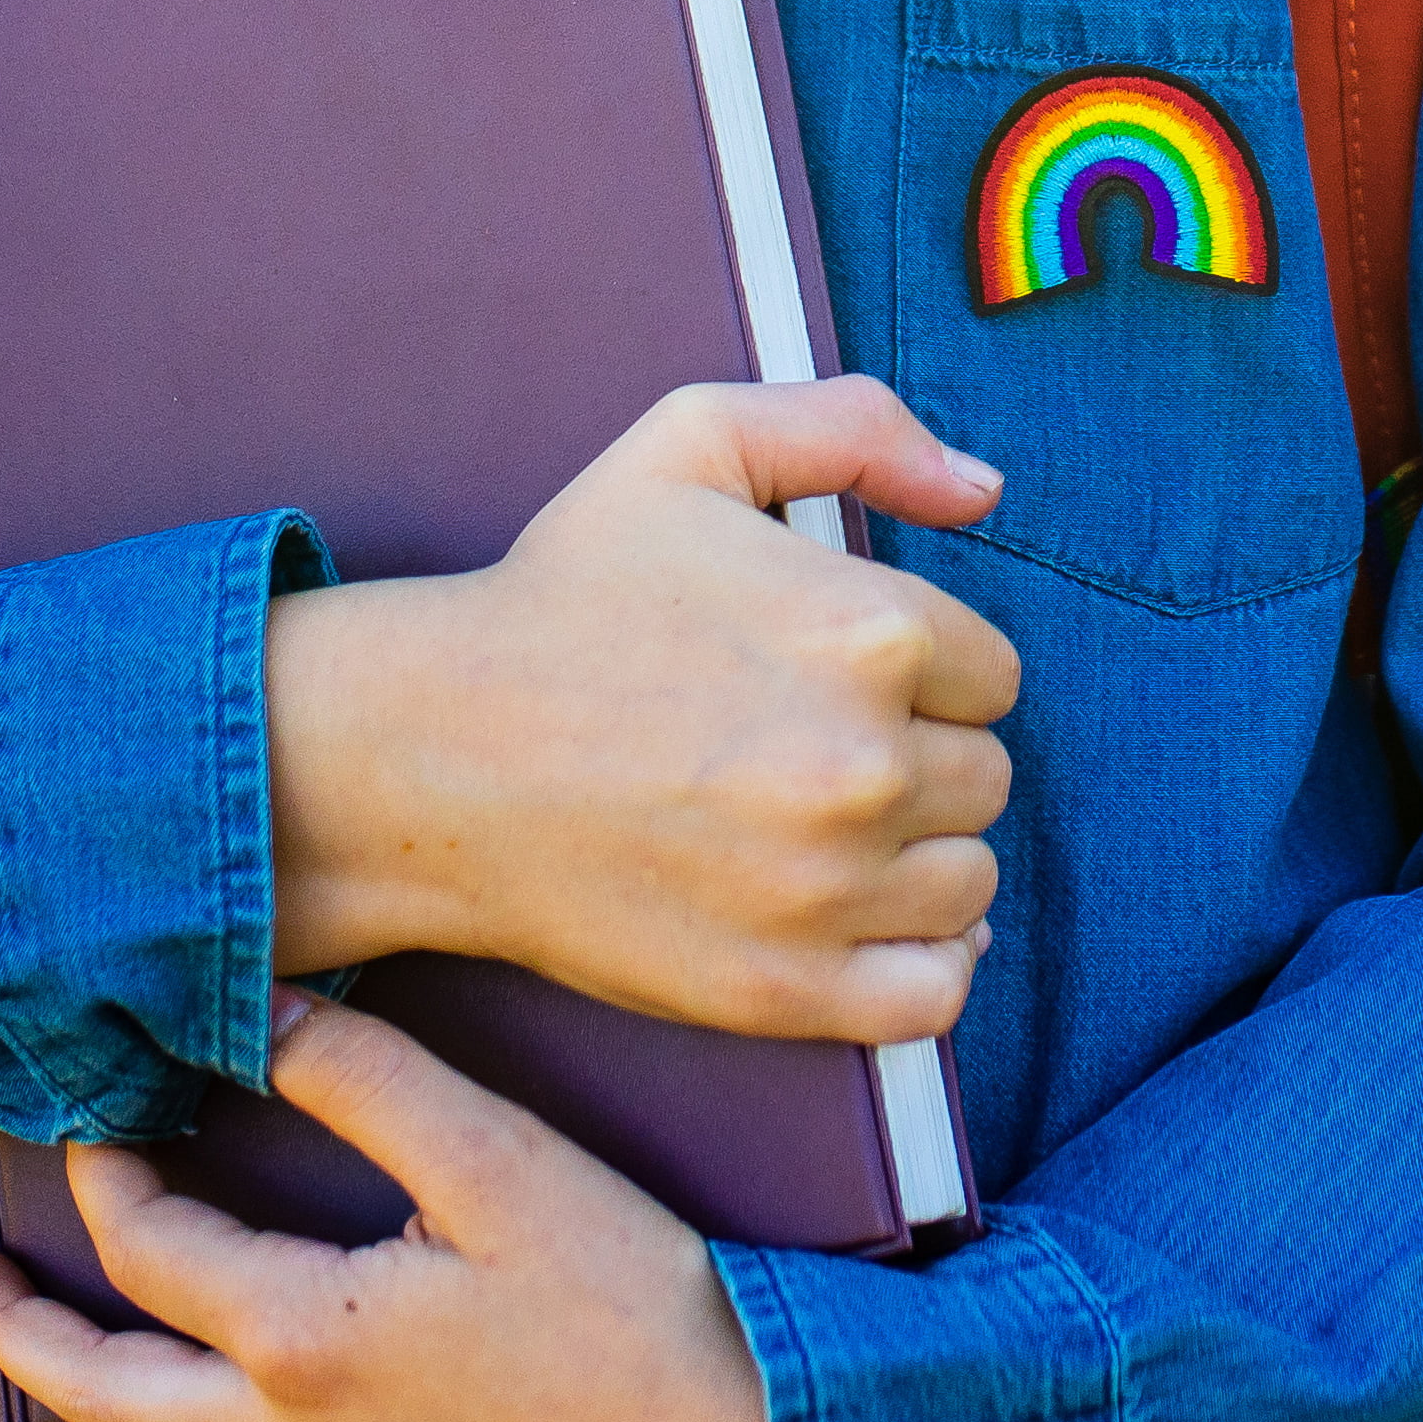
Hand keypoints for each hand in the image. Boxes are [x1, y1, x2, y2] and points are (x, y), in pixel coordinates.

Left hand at [0, 989, 765, 1421]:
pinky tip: (172, 1397)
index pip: (153, 1246)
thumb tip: (266, 1008)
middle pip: (99, 1392)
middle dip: (18, 1331)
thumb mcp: (503, 1166)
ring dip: (72, 1390)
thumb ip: (372, 1081)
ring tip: (27, 1340)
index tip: (93, 1103)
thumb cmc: (630, 1310)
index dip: (109, 1170)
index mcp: (300, 1341)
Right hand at [267, 375, 1019, 1040]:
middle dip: (916, 760)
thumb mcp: (696, 444)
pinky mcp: (785, 990)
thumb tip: (985, 487)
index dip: (922, 673)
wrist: (432, 755)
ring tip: (819, 828)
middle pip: (983, 778)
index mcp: (872, 629)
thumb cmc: (562, 596)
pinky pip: (936, 995)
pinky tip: (871, 921)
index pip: (991, 675)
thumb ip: (857, 426)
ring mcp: (828, 889)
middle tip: (808, 750)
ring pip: (968, 882)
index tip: (837, 677)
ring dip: (915, 858)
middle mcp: (867, 764)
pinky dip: (926, 967)